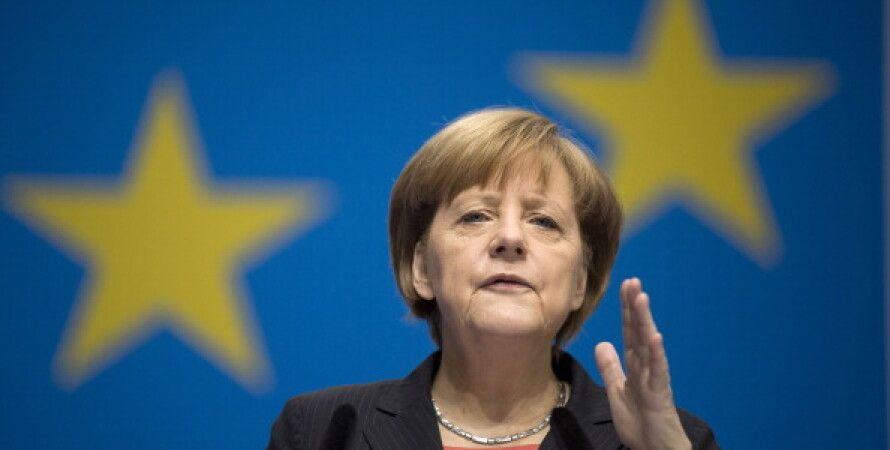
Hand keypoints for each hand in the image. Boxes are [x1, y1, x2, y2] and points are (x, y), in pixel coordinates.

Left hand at [594, 278, 690, 449]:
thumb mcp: (617, 390)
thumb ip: (611, 367)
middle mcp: (647, 366)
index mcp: (636, 365)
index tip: (625, 285)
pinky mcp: (659, 394)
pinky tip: (655, 336)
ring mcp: (654, 378)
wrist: (654, 449)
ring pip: (648, 344)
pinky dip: (657, 354)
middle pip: (639, 331)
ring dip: (645, 321)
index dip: (626, 309)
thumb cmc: (640, 422)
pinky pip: (658, 371)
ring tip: (642, 298)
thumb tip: (602, 343)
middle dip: (635, 306)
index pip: (630, 331)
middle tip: (633, 281)